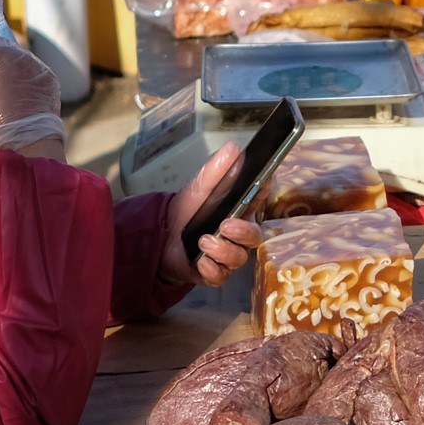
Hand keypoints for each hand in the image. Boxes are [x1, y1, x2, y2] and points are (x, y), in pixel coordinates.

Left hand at [162, 142, 264, 286]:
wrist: (159, 237)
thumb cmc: (185, 213)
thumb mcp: (198, 188)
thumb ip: (215, 170)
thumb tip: (234, 148)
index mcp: (239, 210)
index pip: (259, 199)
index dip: (264, 191)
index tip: (263, 182)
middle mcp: (238, 235)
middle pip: (255, 237)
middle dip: (243, 232)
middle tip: (226, 225)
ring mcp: (227, 256)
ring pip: (238, 258)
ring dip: (223, 250)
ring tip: (203, 241)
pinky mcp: (212, 273)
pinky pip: (220, 276)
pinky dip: (211, 269)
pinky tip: (200, 261)